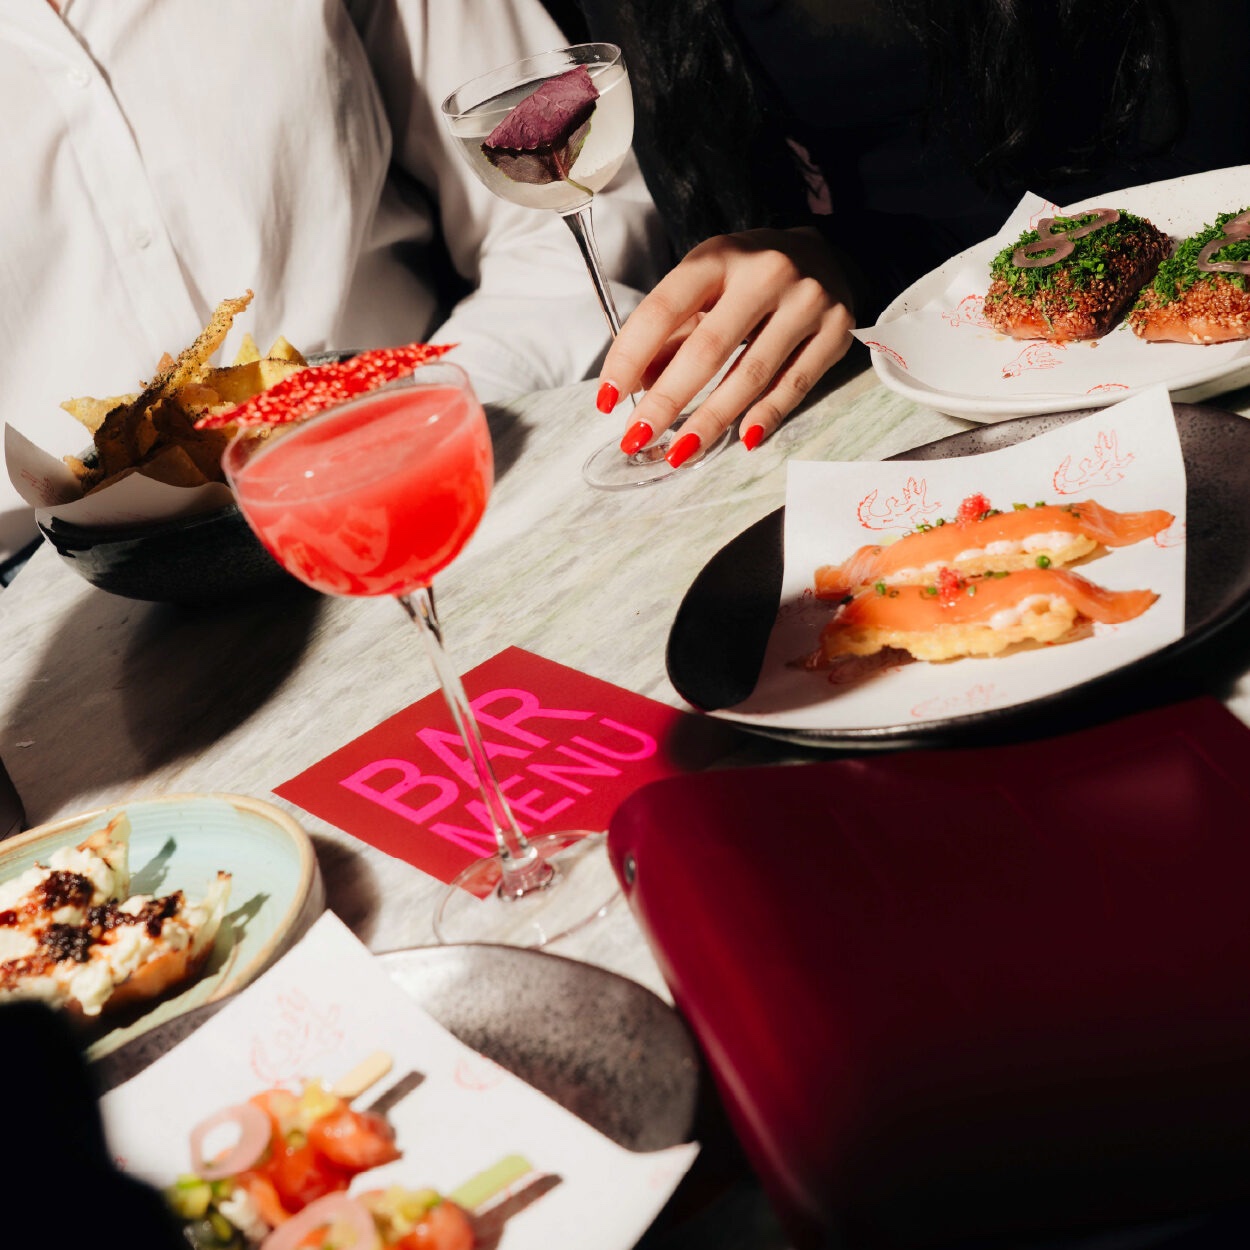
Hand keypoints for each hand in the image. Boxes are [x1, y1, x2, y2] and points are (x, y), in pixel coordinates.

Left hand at [596, 227, 855, 465]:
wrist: (825, 253)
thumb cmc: (746, 278)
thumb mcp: (704, 286)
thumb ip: (671, 333)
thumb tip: (636, 386)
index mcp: (718, 255)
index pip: (663, 309)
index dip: (630, 357)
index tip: (607, 399)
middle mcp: (764, 273)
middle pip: (708, 348)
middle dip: (667, 400)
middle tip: (637, 438)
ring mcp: (807, 300)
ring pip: (752, 374)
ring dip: (711, 420)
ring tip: (679, 452)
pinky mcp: (837, 329)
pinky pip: (795, 384)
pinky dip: (766, 416)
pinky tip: (742, 440)